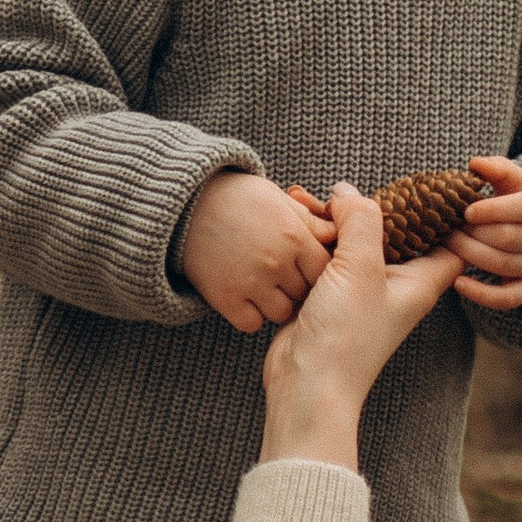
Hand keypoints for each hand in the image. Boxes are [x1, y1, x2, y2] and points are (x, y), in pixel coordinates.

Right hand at [178, 171, 336, 332]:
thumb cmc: (238, 198)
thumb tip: (337, 235)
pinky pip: (251, 322)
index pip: (324, 268)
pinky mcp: (225, 298)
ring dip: (275, 302)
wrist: (184, 205)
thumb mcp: (280, 200)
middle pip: (304, 292)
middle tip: (279, 271)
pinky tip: (245, 296)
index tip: (304, 265)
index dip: (317, 268)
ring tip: (262, 282)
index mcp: (295, 237)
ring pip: (280, 311)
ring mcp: (250, 282)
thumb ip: (313, 222)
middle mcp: (276, 262)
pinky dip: (250, 314)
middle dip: (298, 286)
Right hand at [259, 186, 466, 471]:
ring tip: (320, 197)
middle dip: (381, 207)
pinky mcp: (330, 296)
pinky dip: (319, 238)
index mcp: (420, 281)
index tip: (435, 185)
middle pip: (400, 235)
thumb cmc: (346, 336)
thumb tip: (347, 191)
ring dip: (341, 221)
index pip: (452, 242)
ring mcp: (361, 291)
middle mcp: (395, 285)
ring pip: (358, 243)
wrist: (306, 386)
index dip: (449, 215)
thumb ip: (361, 221)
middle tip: (365, 183)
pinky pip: (330, 257)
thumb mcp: (360, 268)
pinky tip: (303, 218)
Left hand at [452, 155, 521, 309]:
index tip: (466, 210)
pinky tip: (458, 282)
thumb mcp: (520, 183)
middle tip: (450, 227)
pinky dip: (481, 294)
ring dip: (470, 254)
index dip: (493, 210)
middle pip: (508, 238)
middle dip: (474, 232)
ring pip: (503, 265)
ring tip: (449, 243)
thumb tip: (474, 163)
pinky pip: (506, 298)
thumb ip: (499, 169)